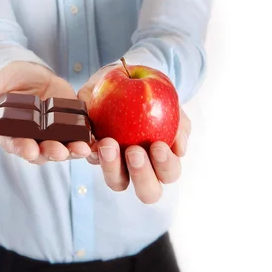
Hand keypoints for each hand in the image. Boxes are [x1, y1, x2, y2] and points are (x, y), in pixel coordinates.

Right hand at [0, 61, 91, 164]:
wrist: (27, 72)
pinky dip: (88, 139)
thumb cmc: (4, 83)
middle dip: (51, 152)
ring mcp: (53, 133)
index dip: (22, 149)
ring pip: (64, 147)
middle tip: (58, 151)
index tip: (29, 150)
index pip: (16, 145)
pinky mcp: (71, 122)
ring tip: (80, 149)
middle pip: (43, 152)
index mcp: (11, 134)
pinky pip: (80, 134)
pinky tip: (94, 139)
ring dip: (73, 151)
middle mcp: (33, 139)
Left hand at [78, 65, 190, 203]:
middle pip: (147, 192)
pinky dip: (91, 152)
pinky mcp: (95, 153)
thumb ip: (180, 123)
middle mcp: (141, 169)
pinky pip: (92, 159)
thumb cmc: (154, 96)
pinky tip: (91, 140)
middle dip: (142, 175)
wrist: (125, 79)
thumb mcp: (170, 103)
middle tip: (134, 152)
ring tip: (108, 144)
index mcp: (163, 161)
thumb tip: (180, 149)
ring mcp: (117, 165)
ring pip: (117, 182)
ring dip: (112, 167)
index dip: (165, 165)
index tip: (158, 145)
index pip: (169, 173)